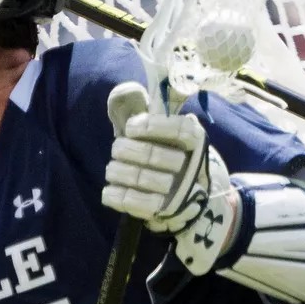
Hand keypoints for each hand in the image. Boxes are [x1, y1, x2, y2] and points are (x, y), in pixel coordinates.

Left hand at [103, 82, 235, 269]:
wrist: (186, 197)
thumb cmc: (163, 153)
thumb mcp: (156, 129)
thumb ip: (139, 108)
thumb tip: (124, 91)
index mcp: (194, 140)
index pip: (180, 130)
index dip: (153, 126)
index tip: (131, 127)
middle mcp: (191, 165)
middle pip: (154, 155)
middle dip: (127, 150)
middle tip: (118, 148)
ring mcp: (180, 191)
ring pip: (141, 178)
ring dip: (118, 171)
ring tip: (112, 169)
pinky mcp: (165, 212)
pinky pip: (136, 203)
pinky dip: (117, 195)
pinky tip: (110, 190)